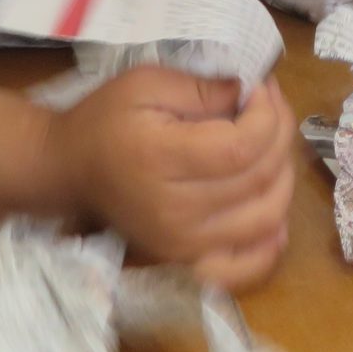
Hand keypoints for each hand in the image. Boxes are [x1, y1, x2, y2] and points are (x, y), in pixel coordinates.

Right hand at [50, 67, 296, 289]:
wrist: (69, 170)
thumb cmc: (106, 121)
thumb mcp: (147, 83)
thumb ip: (202, 87)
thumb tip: (251, 92)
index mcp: (161, 159)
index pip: (243, 146)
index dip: (268, 115)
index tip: (261, 89)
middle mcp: (175, 211)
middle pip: (260, 178)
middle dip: (280, 134)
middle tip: (271, 108)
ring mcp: (181, 244)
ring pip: (265, 217)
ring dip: (284, 178)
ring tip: (272, 147)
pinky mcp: (183, 263)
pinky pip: (243, 269)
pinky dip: (268, 246)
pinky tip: (276, 218)